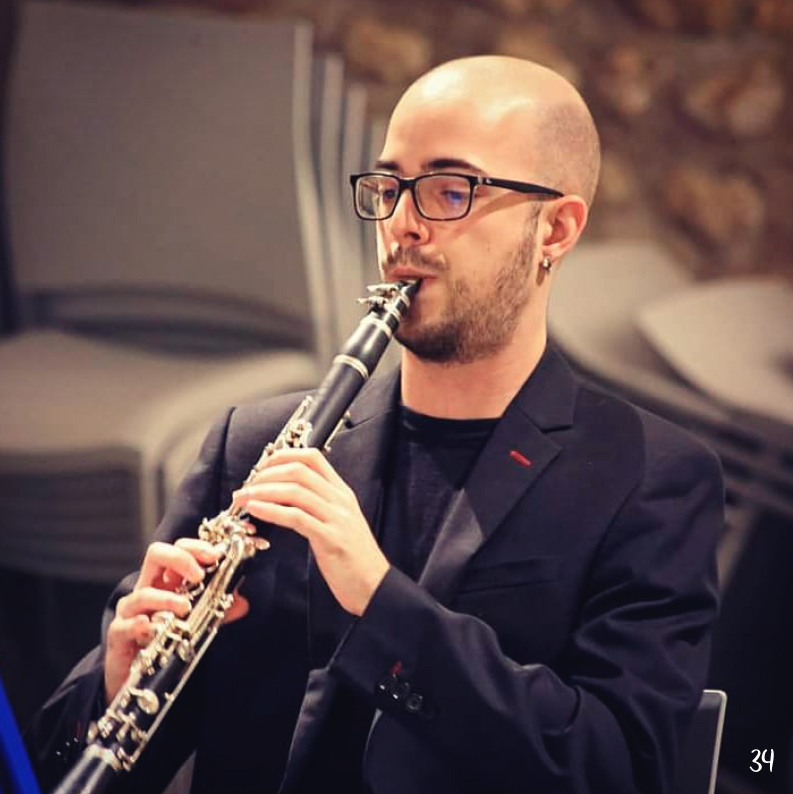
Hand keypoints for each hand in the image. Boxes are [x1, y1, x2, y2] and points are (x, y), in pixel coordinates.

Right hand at [104, 538, 247, 701]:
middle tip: (199, 576)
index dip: (196, 547)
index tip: (216, 556)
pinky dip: (139, 625)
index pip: (178, 549)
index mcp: (167, 581)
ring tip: (184, 608)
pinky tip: (151, 628)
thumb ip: (218, 610)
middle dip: (180, 559)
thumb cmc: (166, 642)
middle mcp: (147, 589)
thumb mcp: (198, 622)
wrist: (138, 679)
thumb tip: (243, 602)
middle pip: (156, 554)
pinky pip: (124, 625)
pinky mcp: (118, 635)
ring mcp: (130, 611)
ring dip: (165, 598)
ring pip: (142, 593)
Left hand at [233, 448, 388, 616]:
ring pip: (295, 491)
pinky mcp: (330, 539)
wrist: (374, 586)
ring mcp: (337, 518)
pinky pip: (296, 517)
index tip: (262, 466)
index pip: (312, 458)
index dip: (283, 456)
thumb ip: (317, 505)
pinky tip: (256, 510)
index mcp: (341, 493)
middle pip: (299, 470)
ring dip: (263, 491)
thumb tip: (284, 495)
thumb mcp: (338, 522)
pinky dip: (271, 510)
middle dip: (267, 473)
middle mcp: (340, 500)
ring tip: (244, 498)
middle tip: (247, 485)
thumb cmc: (352, 558)